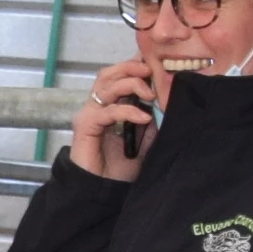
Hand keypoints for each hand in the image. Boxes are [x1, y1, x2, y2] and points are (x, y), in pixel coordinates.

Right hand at [66, 56, 166, 181]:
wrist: (104, 189)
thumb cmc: (122, 166)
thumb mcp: (146, 137)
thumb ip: (152, 117)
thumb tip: (167, 98)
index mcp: (110, 103)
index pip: (119, 75)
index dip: (135, 65)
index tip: (156, 62)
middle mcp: (97, 104)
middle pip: (109, 73)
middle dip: (131, 68)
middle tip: (152, 73)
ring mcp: (89, 113)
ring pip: (106, 86)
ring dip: (131, 84)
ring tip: (150, 95)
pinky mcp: (85, 125)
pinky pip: (107, 111)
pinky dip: (127, 111)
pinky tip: (143, 118)